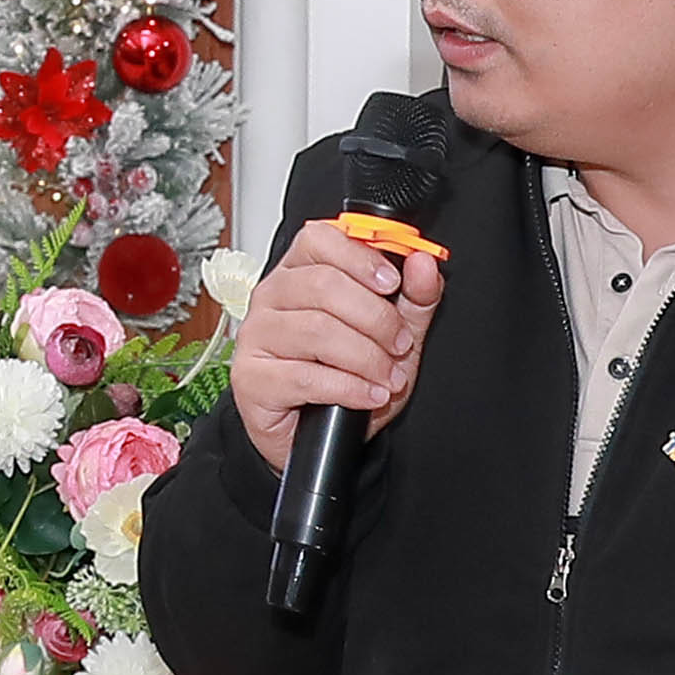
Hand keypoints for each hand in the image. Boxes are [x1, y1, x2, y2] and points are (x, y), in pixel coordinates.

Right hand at [229, 216, 444, 473]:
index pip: (319, 239)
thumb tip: (423, 264)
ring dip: (366, 358)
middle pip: (323, 286)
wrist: (316, 434)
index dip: (360, 257)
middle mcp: (270, 297)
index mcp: (298, 273)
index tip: (391, 283)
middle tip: (400, 345)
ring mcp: (255, 336)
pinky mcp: (251, 377)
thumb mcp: (390, 336)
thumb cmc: (345, 377)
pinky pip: (306, 377)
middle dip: (375, 319)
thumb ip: (412, 299)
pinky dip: (349, 388)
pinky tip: (368, 395)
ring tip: (387, 378)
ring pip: (317, 331)